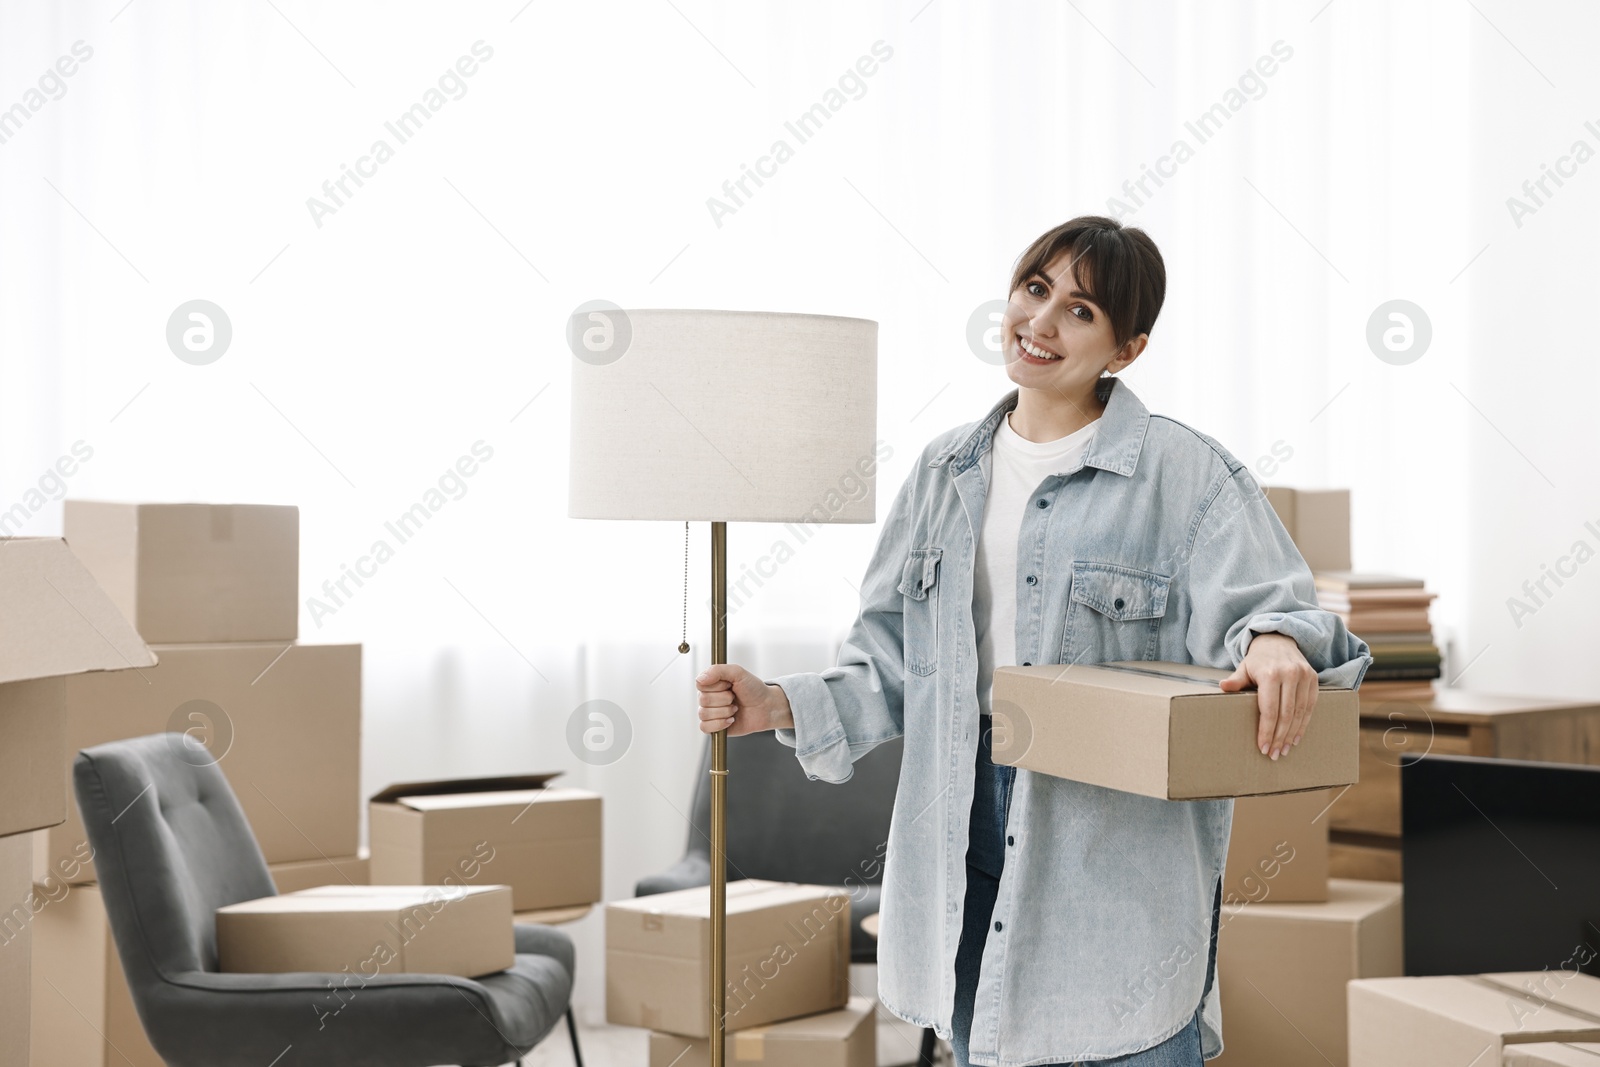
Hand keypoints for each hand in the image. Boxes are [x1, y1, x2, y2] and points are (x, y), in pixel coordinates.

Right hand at [695, 663, 794, 735]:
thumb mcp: (738, 672)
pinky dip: (719, 724)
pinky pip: (705, 727)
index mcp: (712, 683)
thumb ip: (718, 670)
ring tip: (735, 708)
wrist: (766, 707)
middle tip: (734, 698)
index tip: (729, 684)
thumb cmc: (753, 689)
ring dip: (724, 711)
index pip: (700, 684)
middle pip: (703, 700)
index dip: (717, 686)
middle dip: (724, 699)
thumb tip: (700, 678)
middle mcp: (709, 697)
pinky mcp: (714, 726)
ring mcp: (710, 712)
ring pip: (704, 714)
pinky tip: (731, 720)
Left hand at [1218, 631, 1317, 759]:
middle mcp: (1290, 674)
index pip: (1270, 709)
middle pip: (1286, 714)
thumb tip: (1222, 686)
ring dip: (1292, 734)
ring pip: (1300, 712)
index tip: (1263, 747)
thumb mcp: (1244, 668)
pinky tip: (1296, 737)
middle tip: (1274, 754)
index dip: (1266, 731)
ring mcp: (1304, 675)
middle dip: (1279, 737)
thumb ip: (1236, 680)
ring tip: (1284, 749)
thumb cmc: (1257, 660)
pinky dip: (1304, 723)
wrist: (1278, 640)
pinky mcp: (1313, 678)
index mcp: (1270, 673)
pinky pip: (1311, 706)